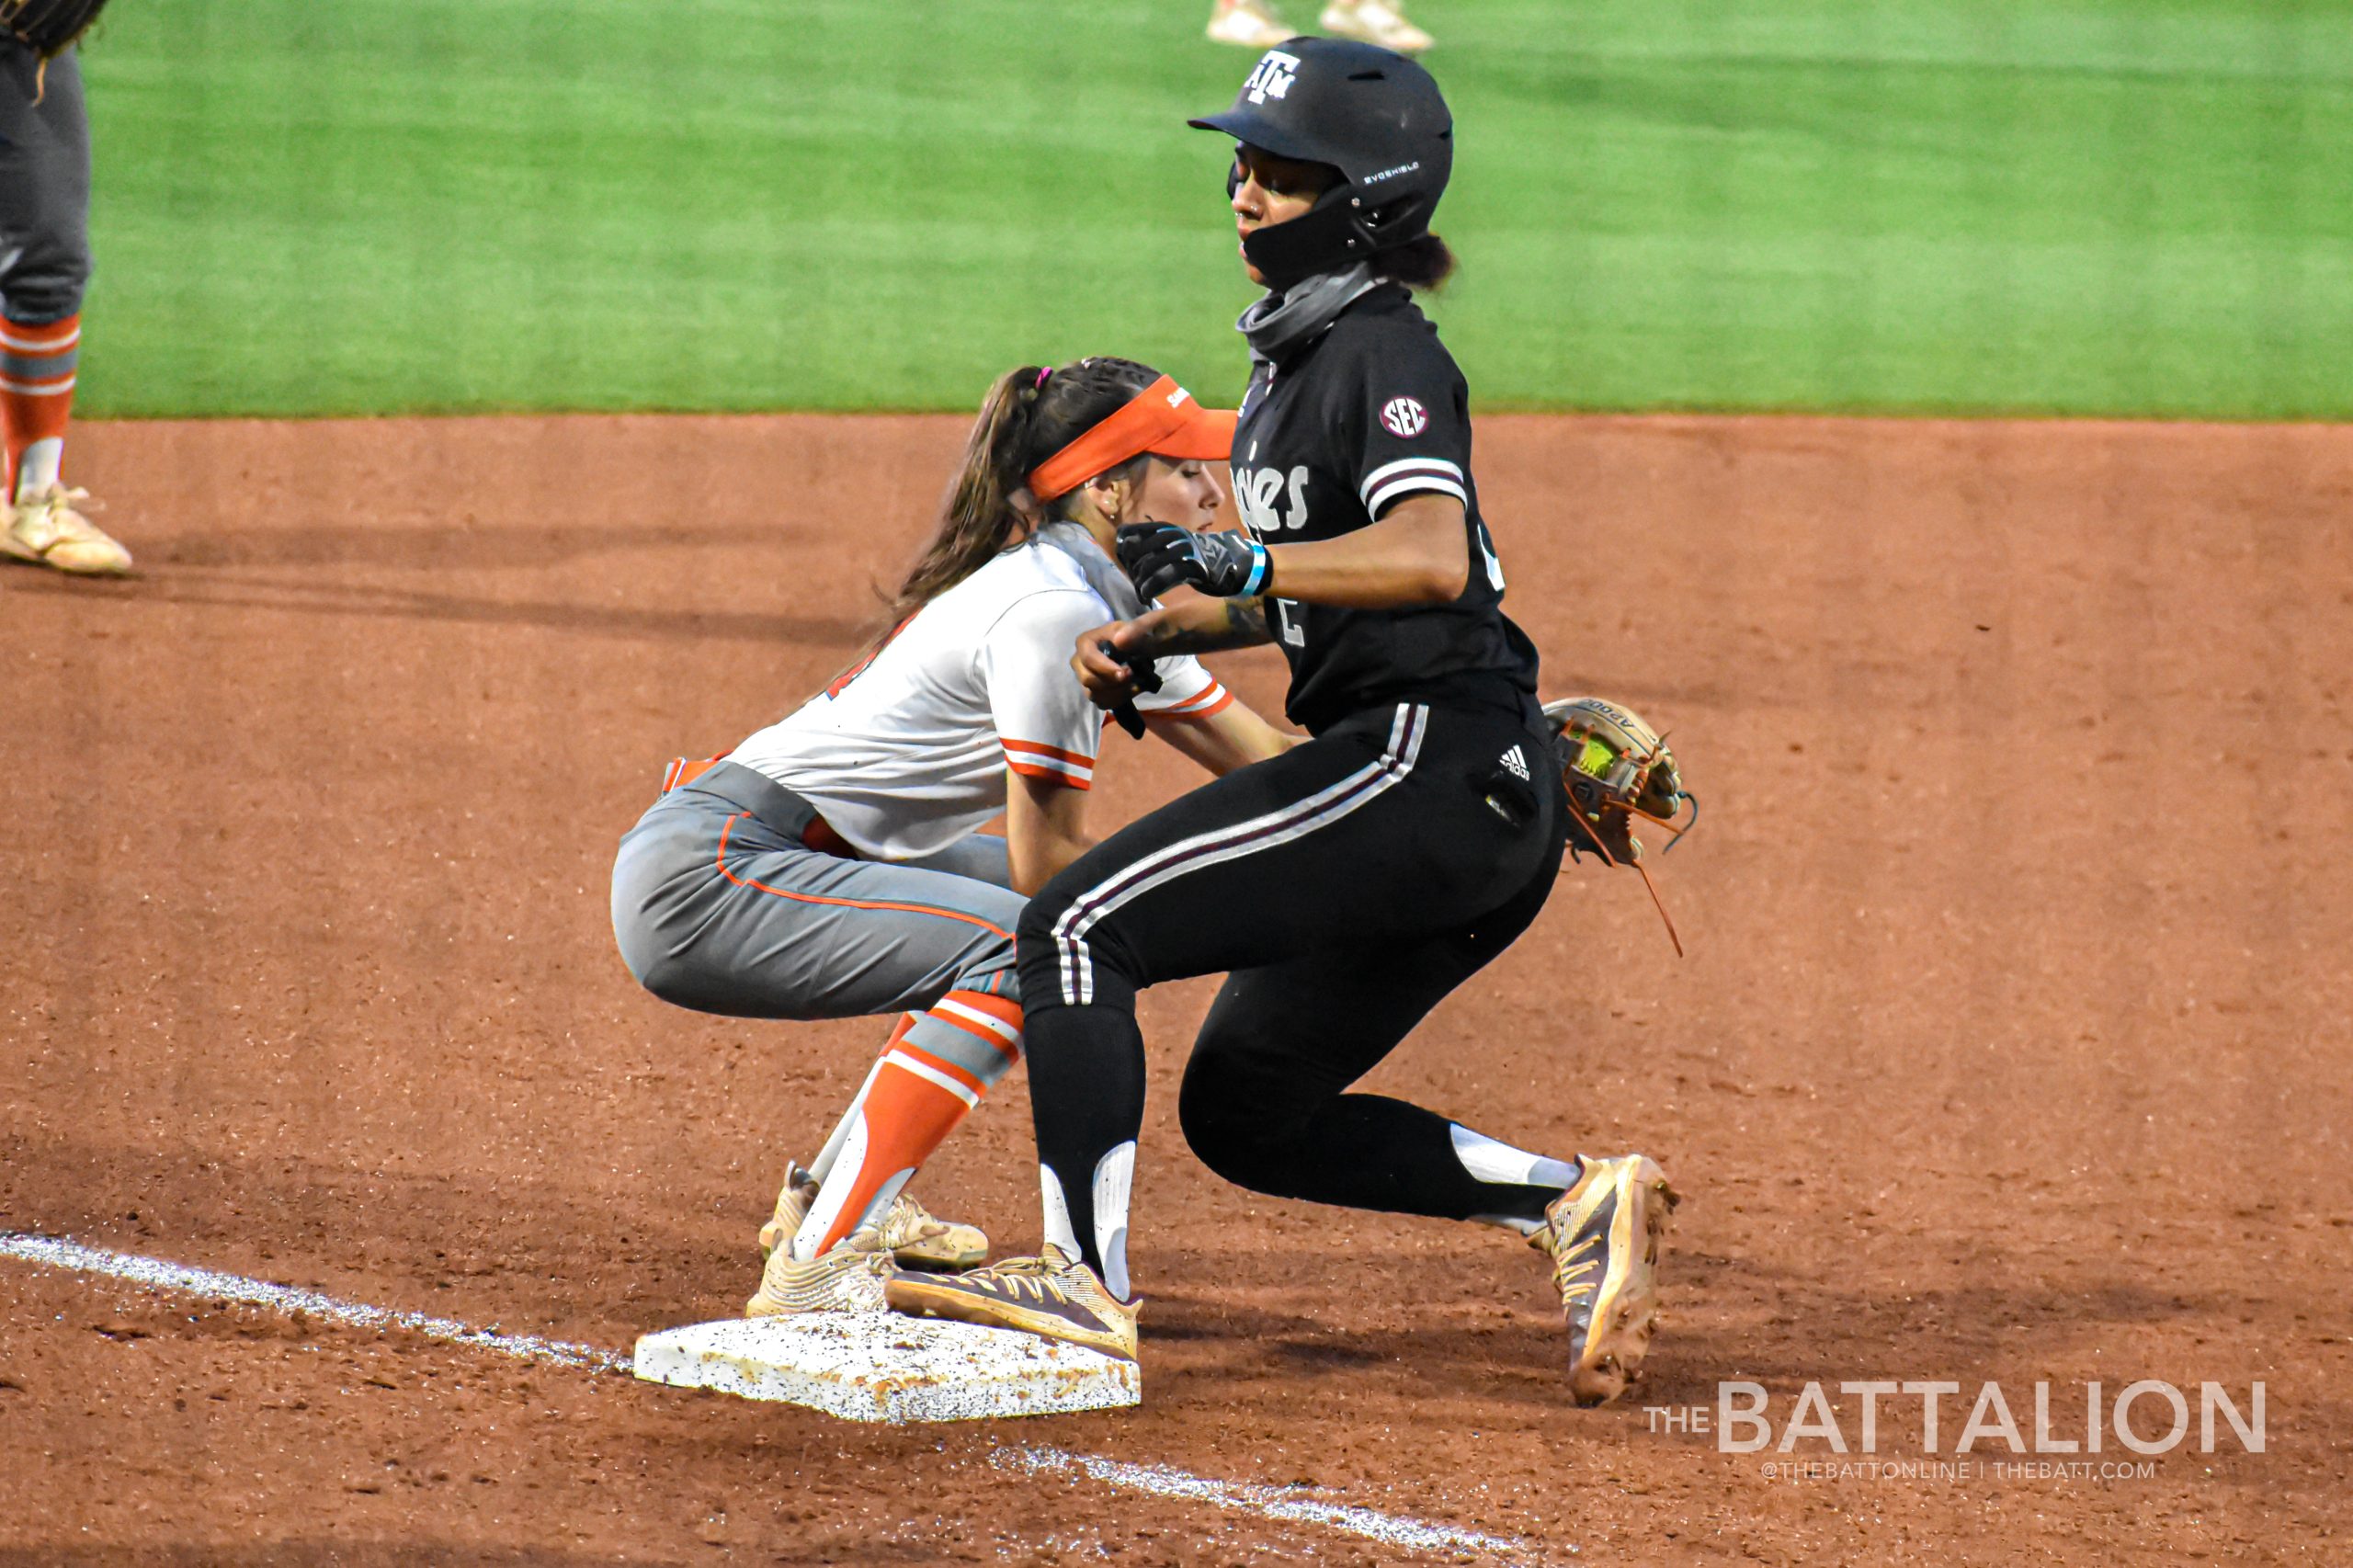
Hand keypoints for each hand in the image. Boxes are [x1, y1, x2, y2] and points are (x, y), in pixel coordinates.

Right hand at [1071, 620, 1156, 707]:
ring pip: (1094, 694)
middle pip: (1088, 679)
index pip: (1088, 658)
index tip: (1126, 674)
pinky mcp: (1093, 692)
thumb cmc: (1134, 637)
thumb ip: (1133, 631)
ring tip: (1135, 685)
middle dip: (1113, 683)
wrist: (1139, 649)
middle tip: (1133, 678)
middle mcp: (1079, 662)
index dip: (1106, 669)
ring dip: (1117, 693)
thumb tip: (1120, 640)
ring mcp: (1084, 678)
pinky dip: (1118, 700)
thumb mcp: (1138, 628)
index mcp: (1085, 642)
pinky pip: (1100, 703)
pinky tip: (1130, 691)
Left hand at [1116, 522, 1269, 601]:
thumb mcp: (1178, 545)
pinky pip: (1165, 577)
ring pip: (1148, 565)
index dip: (1123, 548)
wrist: (1237, 562)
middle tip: (1136, 582)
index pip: (1132, 532)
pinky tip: (1148, 596)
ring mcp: (1184, 550)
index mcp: (1167, 529)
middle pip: (1136, 550)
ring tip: (1142, 593)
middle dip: (1131, 570)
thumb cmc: (1204, 556)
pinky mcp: (1193, 567)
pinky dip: (1151, 588)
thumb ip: (1157, 547)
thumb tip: (1130, 555)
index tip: (1125, 562)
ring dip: (1140, 583)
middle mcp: (1173, 536)